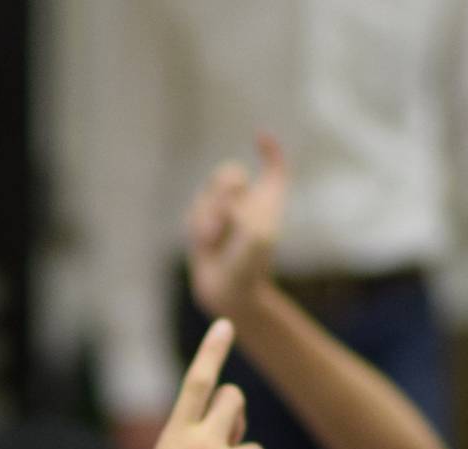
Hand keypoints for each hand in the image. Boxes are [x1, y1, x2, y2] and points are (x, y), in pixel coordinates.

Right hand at [184, 135, 288, 318]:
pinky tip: (206, 244)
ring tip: (215, 239)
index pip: (274, 167)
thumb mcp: (259, 232)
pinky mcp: (203, 223)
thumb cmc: (250, 264)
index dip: (269, 150)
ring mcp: (223, 212)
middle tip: (228, 212)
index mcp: (269, 200)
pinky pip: (194, 212)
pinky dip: (199, 227)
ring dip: (210, 215)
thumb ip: (241, 204)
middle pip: (230, 173)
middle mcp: (247, 202)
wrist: (228, 291)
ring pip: (208, 194)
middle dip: (223, 189)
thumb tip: (231, 185)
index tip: (260, 138)